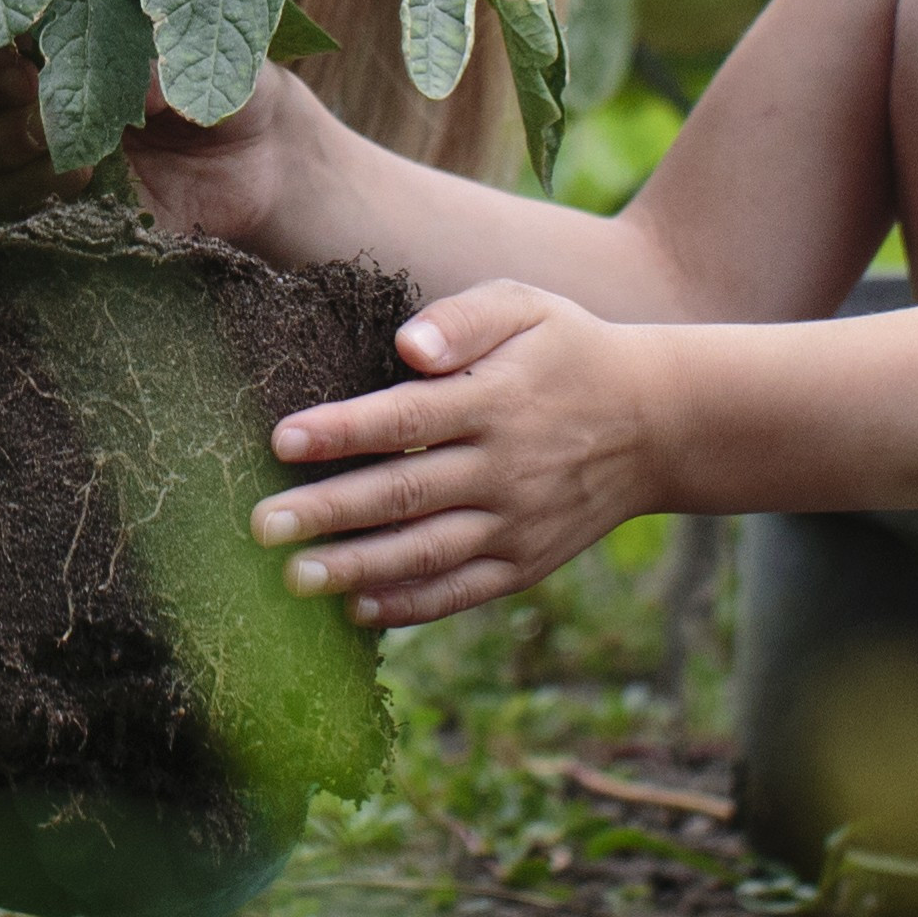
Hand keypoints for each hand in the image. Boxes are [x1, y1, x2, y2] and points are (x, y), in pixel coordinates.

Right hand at [0, 45, 318, 254]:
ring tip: (74, 155)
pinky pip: (24, 216)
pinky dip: (40, 202)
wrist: (267, 160)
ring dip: (14, 155)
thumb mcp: (211, 54)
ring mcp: (55, 162)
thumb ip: (167, 59)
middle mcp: (46, 103)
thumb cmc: (230, 82)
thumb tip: (135, 85)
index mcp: (66, 46)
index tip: (21, 44)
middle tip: (35, 95)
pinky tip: (85, 187)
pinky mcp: (74, 214)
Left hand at [247, 279, 669, 628]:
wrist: (657, 424)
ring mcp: (516, 522)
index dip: (342, 431)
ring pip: (424, 551)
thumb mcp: (528, 307)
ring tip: (292, 578)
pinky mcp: (525, 562)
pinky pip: (461, 589)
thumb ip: (465, 317)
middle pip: (402, 493)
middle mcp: (503, 468)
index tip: (281, 440)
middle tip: (260, 526)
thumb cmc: (569, 353)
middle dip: (326, 512)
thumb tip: (408, 346)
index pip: (405, 418)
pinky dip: (409, 605)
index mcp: (495, 401)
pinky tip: (357, 609)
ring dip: (355, 568)